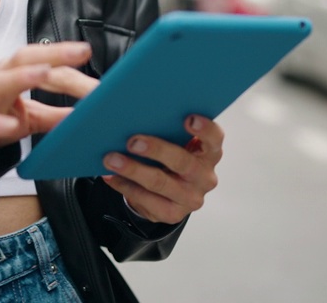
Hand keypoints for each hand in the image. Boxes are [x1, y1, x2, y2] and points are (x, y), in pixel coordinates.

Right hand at [0, 42, 97, 166]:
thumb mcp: (29, 118)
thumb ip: (55, 114)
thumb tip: (87, 113)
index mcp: (11, 75)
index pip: (40, 61)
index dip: (66, 59)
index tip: (87, 54)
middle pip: (21, 60)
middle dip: (50, 53)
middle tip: (78, 52)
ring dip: (21, 77)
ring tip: (44, 73)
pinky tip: (12, 125)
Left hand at [101, 114, 223, 224]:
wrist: (168, 195)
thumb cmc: (171, 157)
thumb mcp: (177, 144)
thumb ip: (169, 129)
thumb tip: (137, 113)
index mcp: (209, 153)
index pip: (214, 139)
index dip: (205, 129)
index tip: (188, 118)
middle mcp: (205, 176)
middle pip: (182, 161)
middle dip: (156, 149)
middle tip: (132, 141)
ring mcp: (190, 198)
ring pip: (159, 182)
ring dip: (132, 169)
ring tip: (111, 159)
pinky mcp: (173, 213)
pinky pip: (146, 199)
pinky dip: (125, 185)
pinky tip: (111, 176)